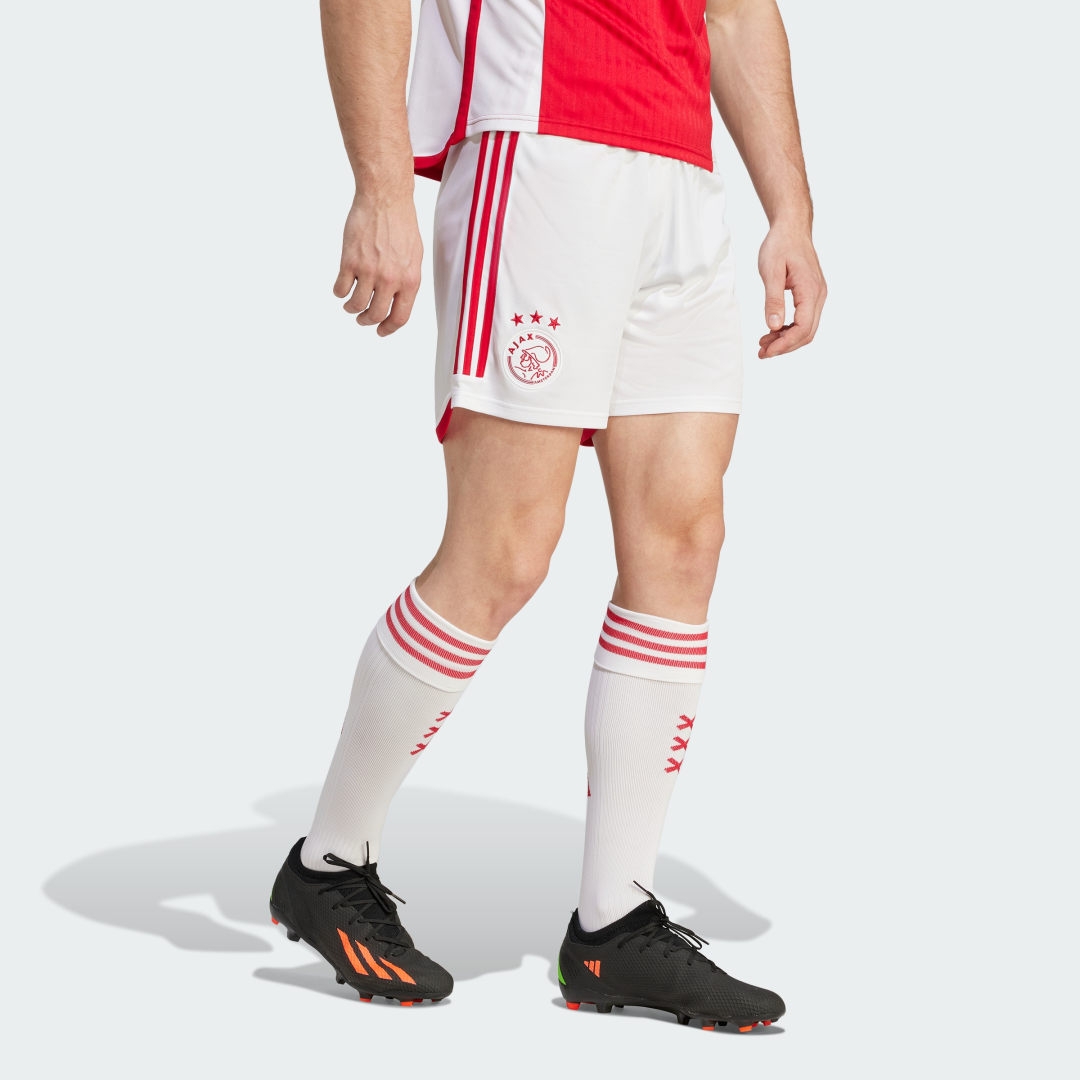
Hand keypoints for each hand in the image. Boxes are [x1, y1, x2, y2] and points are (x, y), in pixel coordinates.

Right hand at [334, 186, 423, 335]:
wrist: (384, 199)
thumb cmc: (401, 225)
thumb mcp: (414, 257)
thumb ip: (407, 281)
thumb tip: (397, 302)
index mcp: (410, 280)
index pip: (400, 317)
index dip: (388, 328)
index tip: (380, 331)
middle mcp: (390, 279)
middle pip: (376, 314)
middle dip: (367, 321)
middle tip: (362, 319)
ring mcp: (369, 270)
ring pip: (355, 305)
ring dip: (351, 309)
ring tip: (349, 305)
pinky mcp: (350, 261)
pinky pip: (341, 288)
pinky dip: (339, 293)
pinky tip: (341, 288)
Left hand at [756, 226, 825, 357]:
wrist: (791, 228)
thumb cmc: (780, 245)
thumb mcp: (770, 272)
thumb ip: (772, 300)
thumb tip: (773, 326)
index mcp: (810, 289)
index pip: (803, 327)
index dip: (785, 344)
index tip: (766, 352)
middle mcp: (818, 295)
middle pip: (807, 332)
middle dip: (785, 346)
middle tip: (762, 353)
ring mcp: (817, 295)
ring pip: (806, 328)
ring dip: (786, 340)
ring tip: (764, 344)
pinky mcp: (811, 294)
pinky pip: (804, 319)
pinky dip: (789, 329)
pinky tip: (772, 331)